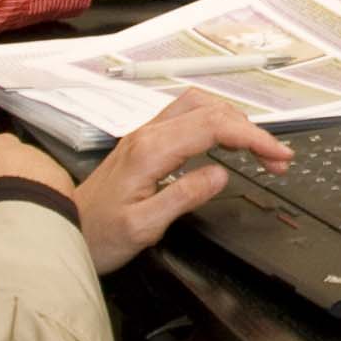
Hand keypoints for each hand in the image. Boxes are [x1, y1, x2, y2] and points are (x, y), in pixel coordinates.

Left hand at [68, 93, 287, 273]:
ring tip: (258, 148)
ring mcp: (145, 135)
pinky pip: (187, 116)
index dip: (252, 138)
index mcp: (150, 151)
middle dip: (251, 130)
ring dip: (235, 121)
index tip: (278, 156)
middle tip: (277, 159)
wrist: (62, 230)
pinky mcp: (144, 143)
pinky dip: (216, 122)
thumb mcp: (143, 227)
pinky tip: (227, 140)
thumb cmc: (98, 235)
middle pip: (211, 110)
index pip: (213, 127)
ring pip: (199, 106)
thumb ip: (183, 196)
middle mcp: (147, 134)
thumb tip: (220, 175)